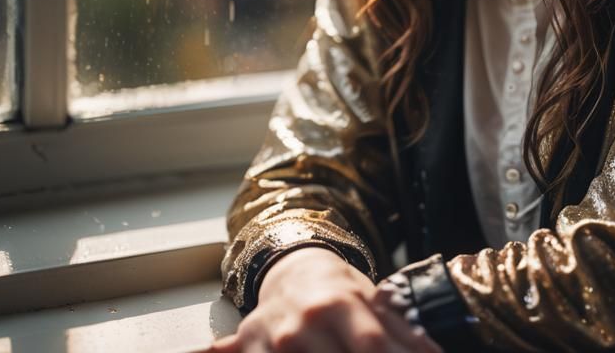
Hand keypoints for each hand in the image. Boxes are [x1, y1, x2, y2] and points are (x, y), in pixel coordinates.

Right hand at [203, 247, 441, 352]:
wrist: (294, 270)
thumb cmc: (340, 291)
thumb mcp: (374, 301)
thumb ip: (405, 332)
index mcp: (339, 306)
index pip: (371, 346)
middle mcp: (302, 326)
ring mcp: (271, 344)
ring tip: (335, 352)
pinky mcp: (246, 350)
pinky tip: (209, 352)